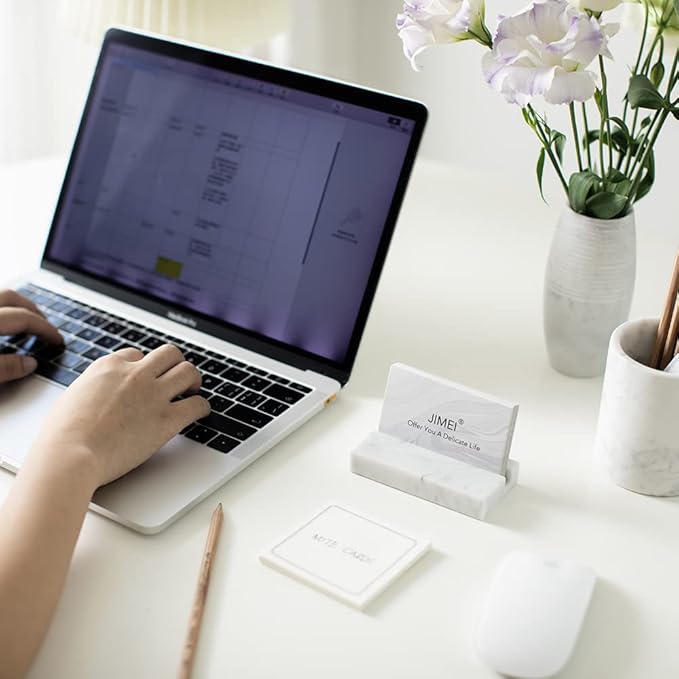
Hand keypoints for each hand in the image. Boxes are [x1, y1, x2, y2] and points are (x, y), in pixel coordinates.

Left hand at [0, 289, 62, 383]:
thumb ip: (5, 368)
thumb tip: (29, 365)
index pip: (24, 318)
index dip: (45, 329)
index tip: (58, 341)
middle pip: (10, 297)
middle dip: (33, 310)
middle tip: (45, 325)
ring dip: (14, 305)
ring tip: (23, 320)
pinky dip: (0, 309)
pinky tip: (1, 323)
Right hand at [30, 345, 210, 488]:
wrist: (69, 455)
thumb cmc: (62, 436)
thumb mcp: (72, 397)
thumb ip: (92, 390)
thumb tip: (96, 396)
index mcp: (109, 366)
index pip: (136, 355)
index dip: (144, 367)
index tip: (147, 378)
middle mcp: (135, 374)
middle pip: (169, 354)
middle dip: (175, 364)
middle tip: (178, 379)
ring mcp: (153, 395)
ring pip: (188, 372)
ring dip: (194, 381)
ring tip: (192, 391)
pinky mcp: (167, 419)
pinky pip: (197, 405)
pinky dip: (202, 407)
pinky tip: (200, 413)